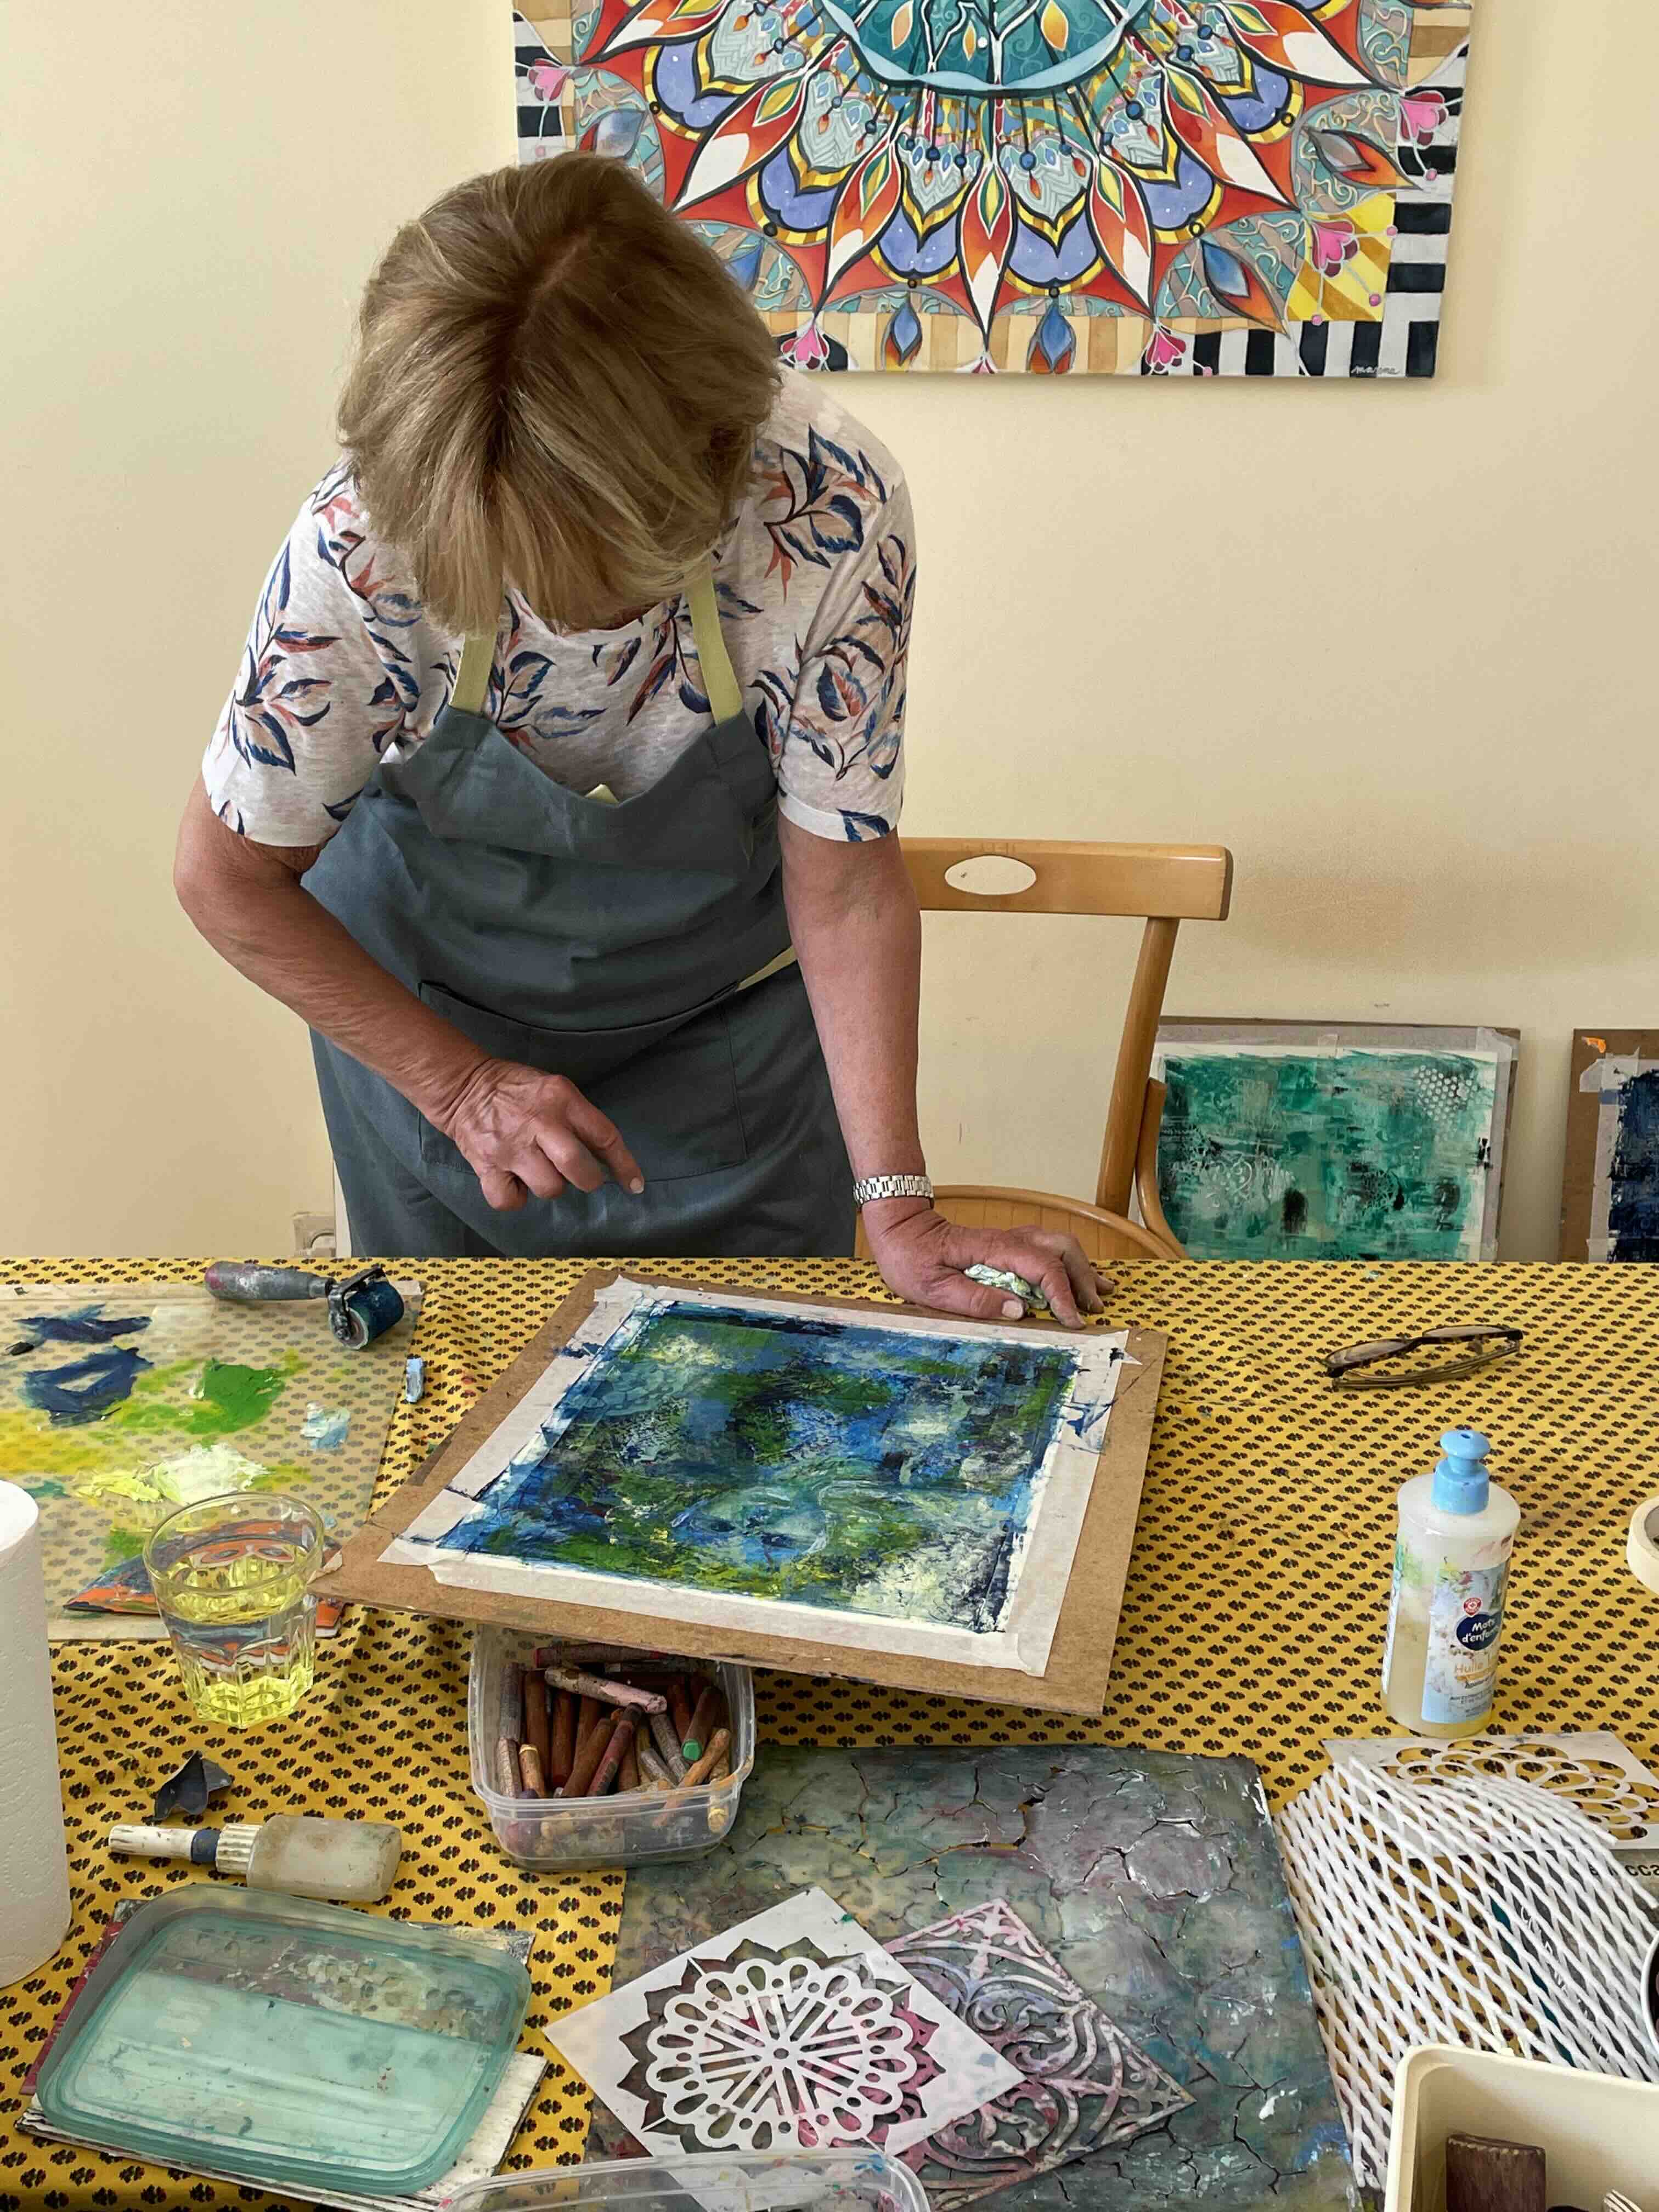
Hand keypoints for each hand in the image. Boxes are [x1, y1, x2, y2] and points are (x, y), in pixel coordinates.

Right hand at [435, 1057, 644, 1211]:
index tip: (634, 1184)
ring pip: (550, 1188)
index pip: (604, 1136)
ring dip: (551, 1186)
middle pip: (577, 1167)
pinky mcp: (486, 1165)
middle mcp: (539, 1123)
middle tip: (583, 1178)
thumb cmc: (516, 1090)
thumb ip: (578, 1118)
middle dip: (588, 1180)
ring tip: (540, 1170)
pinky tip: (515, 1182)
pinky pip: (511, 1201)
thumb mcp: (555, 1088)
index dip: (624, 1165)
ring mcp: (511, 1147)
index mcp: (561, 1099)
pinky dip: (516, 1198)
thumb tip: (605, 1157)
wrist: (462, 1086)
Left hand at [862, 1203, 1107, 1326]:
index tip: (1071, 1320)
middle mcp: (1007, 1240)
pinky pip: (1048, 1248)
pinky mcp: (1009, 1244)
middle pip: (1061, 1249)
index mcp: (992, 1250)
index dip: (1061, 1294)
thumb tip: (1019, 1311)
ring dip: (1082, 1269)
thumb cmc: (910, 1258)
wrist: (899, 1228)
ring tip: (1100, 1295)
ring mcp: (1010, 1239)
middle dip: (1082, 1279)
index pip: (1041, 1267)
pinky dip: (1070, 1263)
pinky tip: (1084, 1277)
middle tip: (1091, 1310)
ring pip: (1060, 1244)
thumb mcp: (932, 1288)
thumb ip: (975, 1300)